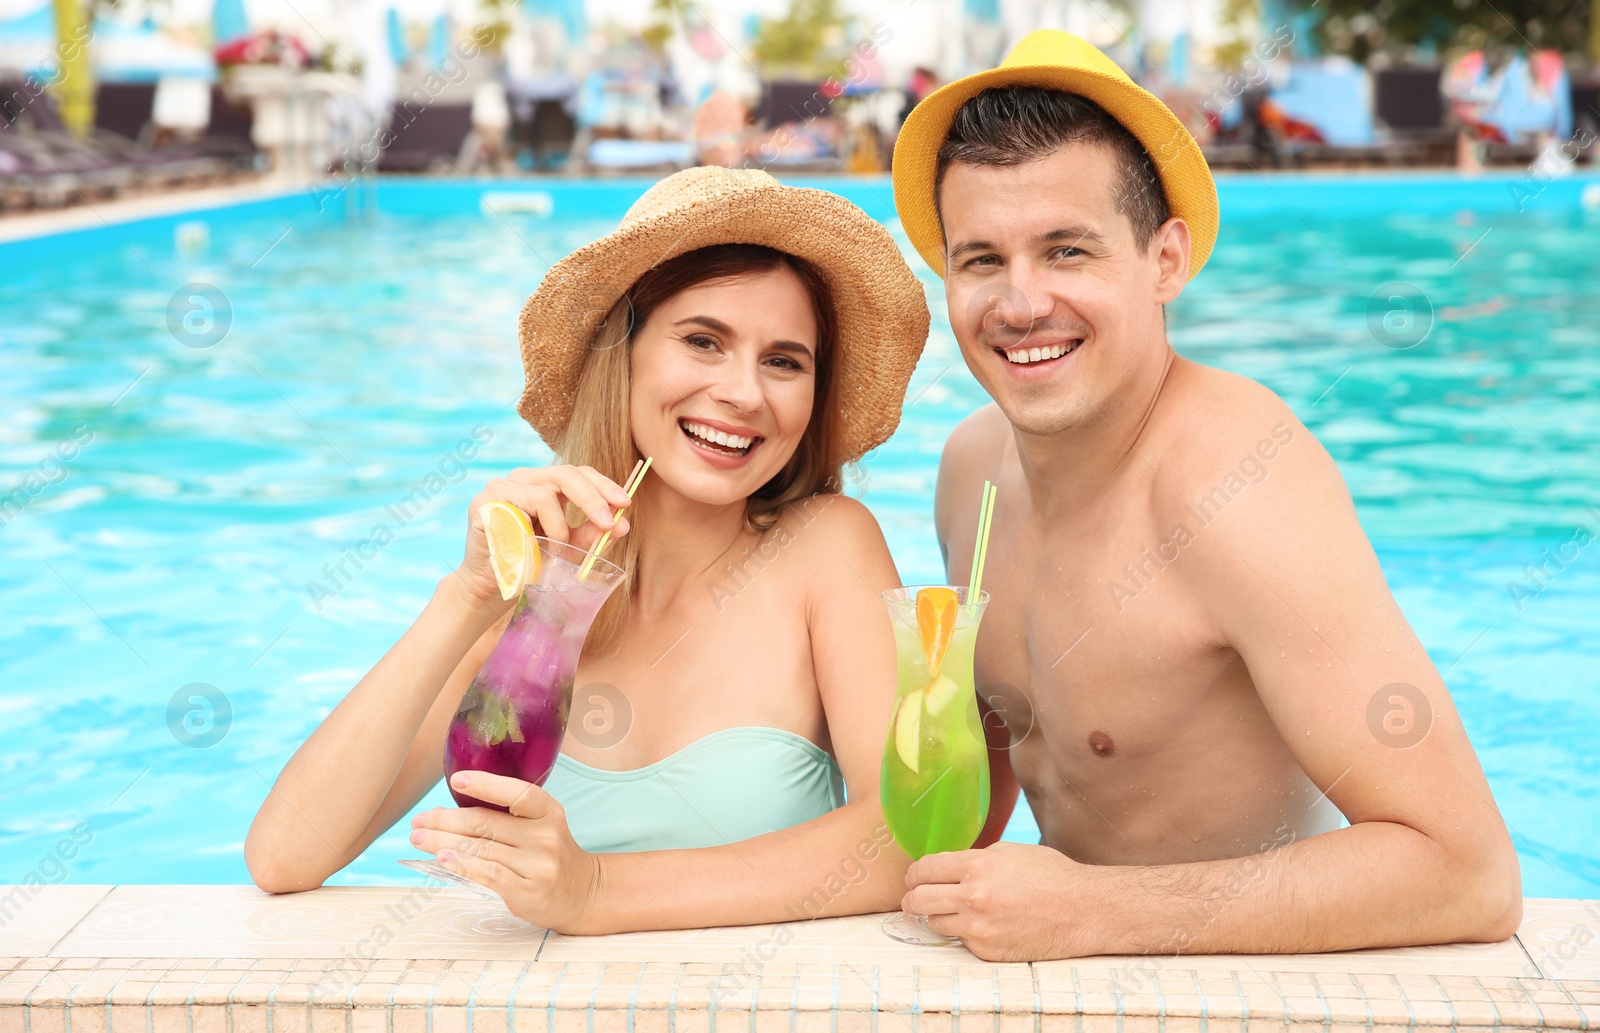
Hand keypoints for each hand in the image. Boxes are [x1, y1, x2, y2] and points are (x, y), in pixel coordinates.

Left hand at [410, 770, 604, 932]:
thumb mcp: (540, 826)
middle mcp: (545, 836)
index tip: (455, 779)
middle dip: (445, 821)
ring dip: (442, 843)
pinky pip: (488, 874)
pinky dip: (462, 865)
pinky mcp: (528, 891)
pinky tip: (442, 859)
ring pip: (480, 849)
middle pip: (486, 824)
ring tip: (419, 839)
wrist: (581, 893)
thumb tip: (446, 814)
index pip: (517, 793)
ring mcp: (538, 865)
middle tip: (419, 821)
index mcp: (548, 811)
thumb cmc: (548, 854)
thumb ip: (506, 816)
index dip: (486, 784)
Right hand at [454, 465, 634, 607]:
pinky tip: (533, 549)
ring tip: (559, 550)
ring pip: (546, 494)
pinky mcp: (483, 502)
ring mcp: (500, 486)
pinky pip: (520, 511)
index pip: (579, 472)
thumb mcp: (569, 546)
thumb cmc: (532, 562)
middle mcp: (523, 478)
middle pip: (566, 473)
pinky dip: (535, 533)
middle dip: (593, 499)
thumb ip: (592, 533)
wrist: (494, 586)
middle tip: (608, 524)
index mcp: (544, 482)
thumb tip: (624, 524)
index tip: (625, 504)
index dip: (604, 485)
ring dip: (560, 528)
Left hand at [902, 842, 1092, 960]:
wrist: (1083, 910)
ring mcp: (979, 928)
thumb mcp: (1009, 852)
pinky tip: (984, 925)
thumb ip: (973, 859)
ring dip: (939, 917)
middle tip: (914, 899)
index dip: (913, 875)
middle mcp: (974, 897)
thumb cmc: (1050, 876)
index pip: (923, 871)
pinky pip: (962, 941)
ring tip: (954, 911)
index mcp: (977, 866)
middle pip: (918, 901)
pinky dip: (966, 933)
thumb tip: (945, 869)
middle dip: (912, 899)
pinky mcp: (988, 951)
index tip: (913, 879)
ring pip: (935, 924)